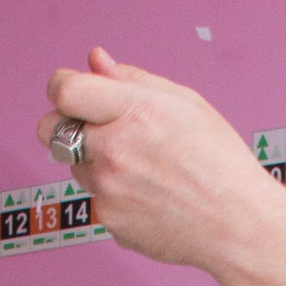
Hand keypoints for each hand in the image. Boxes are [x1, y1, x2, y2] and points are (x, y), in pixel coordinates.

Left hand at [38, 46, 285, 269]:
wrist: (237, 224)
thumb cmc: (219, 161)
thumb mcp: (184, 103)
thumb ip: (131, 79)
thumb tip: (94, 60)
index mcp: (133, 112)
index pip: (63, 91)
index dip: (63, 86)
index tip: (74, 91)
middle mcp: (113, 151)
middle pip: (48, 128)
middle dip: (63, 122)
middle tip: (96, 127)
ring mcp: (107, 190)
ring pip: (73, 164)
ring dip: (95, 159)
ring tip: (143, 167)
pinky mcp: (109, 220)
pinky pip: (97, 197)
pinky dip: (115, 193)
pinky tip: (150, 195)